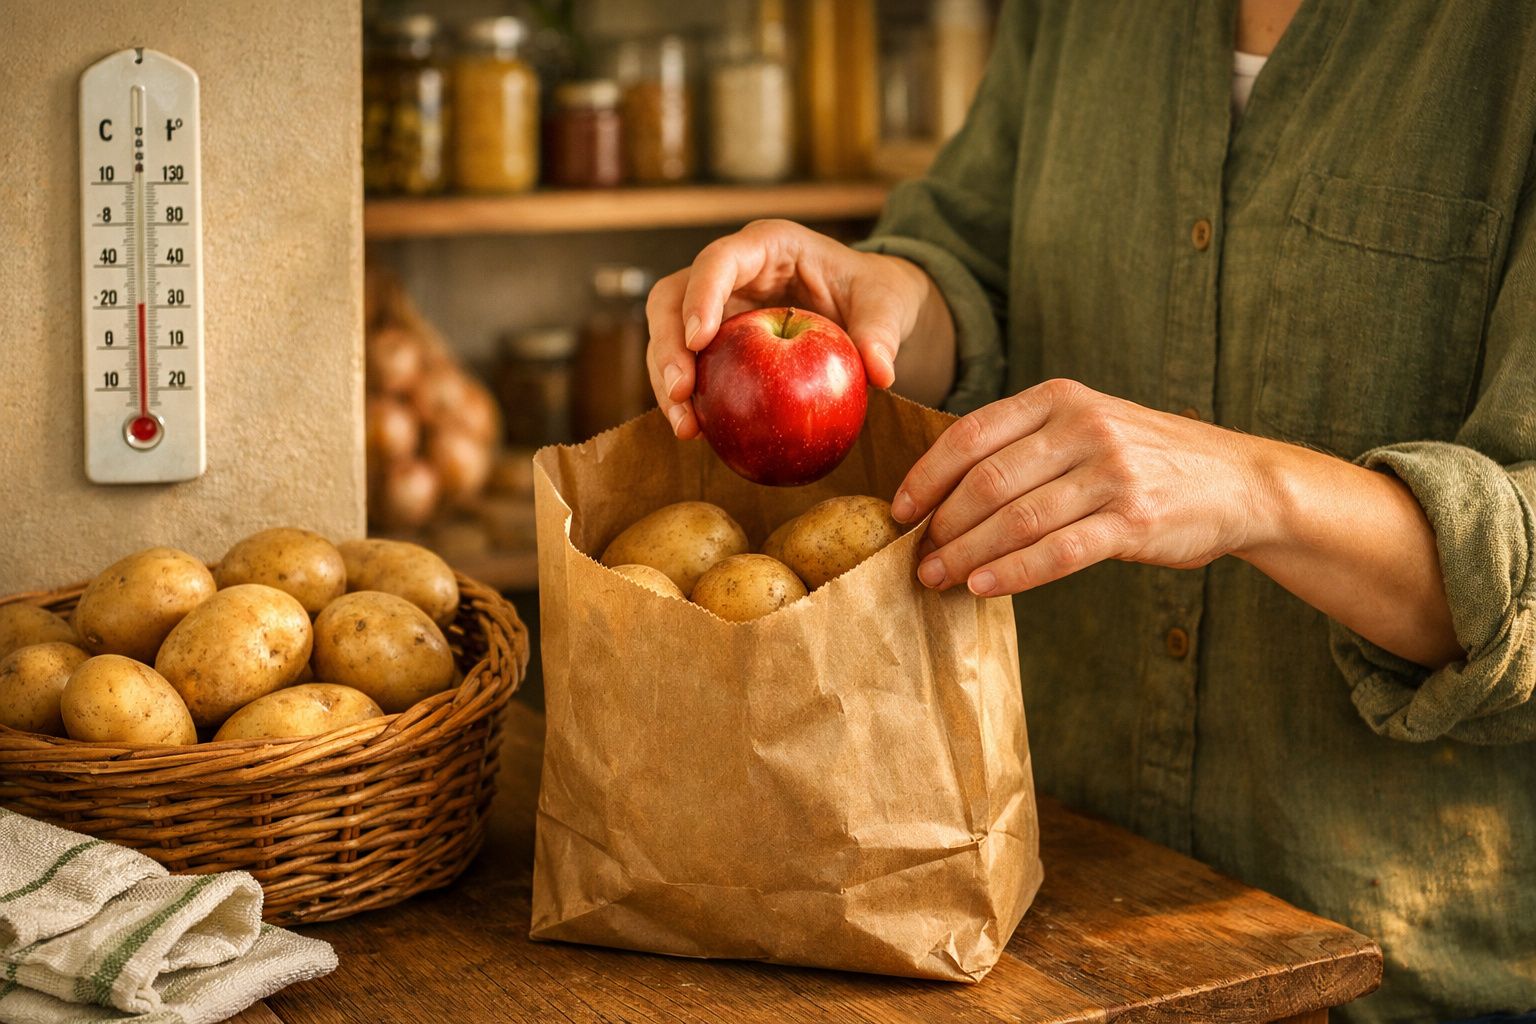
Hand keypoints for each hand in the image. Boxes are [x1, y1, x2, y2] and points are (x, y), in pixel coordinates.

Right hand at [645, 219, 935, 437]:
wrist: (866, 308)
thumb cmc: (874, 293)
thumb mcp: (887, 305)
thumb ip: (882, 332)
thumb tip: (881, 372)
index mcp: (768, 246)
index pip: (719, 261)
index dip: (701, 296)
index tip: (698, 340)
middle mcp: (732, 273)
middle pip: (673, 297)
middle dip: (667, 344)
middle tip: (680, 392)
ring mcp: (718, 307)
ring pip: (668, 333)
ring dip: (666, 378)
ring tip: (687, 427)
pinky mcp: (716, 342)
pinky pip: (688, 365)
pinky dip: (686, 397)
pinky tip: (699, 433)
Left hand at [892, 379, 1267, 596]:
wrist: (1238, 481)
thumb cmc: (1146, 460)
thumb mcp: (1088, 425)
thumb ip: (1026, 445)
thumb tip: (946, 493)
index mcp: (1060, 399)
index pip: (971, 435)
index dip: (927, 477)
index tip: (899, 511)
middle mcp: (1084, 428)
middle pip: (987, 482)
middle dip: (942, 525)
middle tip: (915, 557)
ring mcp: (1111, 473)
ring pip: (1016, 519)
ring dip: (966, 554)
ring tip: (936, 578)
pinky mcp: (1133, 519)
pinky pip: (1058, 552)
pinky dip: (1013, 573)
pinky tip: (982, 587)